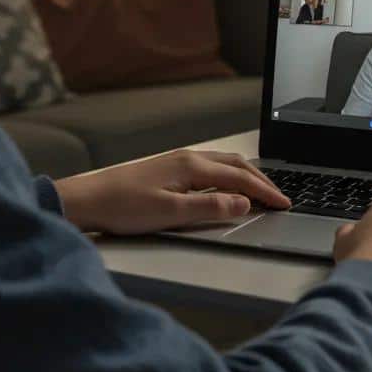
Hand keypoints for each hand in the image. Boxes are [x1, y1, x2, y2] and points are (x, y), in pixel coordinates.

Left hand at [55, 149, 290, 235]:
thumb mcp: (170, 213)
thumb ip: (209, 208)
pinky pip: (209, 168)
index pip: (240, 177)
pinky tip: (226, 187)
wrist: (86, 199)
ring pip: (223, 164)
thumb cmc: (122, 206)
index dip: (265, 192)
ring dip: (246, 176)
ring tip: (262, 191)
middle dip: (262, 181)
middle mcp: (187, 158)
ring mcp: (177, 161)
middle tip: (281, 198)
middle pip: (236, 165)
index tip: (285, 204)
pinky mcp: (167, 169)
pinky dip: (229, 176)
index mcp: (191, 166)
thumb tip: (243, 204)